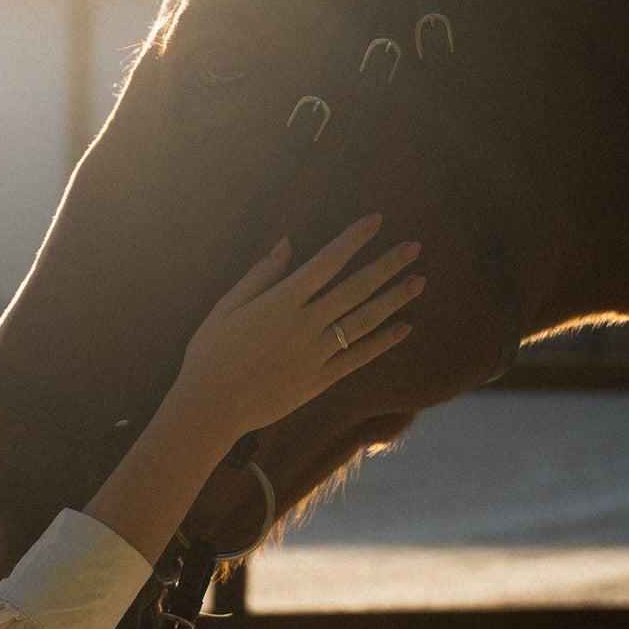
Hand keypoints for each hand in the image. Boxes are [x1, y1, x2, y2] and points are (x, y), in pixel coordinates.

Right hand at [177, 214, 423, 438]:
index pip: (327, 261)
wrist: (210, 407)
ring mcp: (314, 354)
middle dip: (387, 265)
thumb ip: (259, 274)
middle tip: (414, 247)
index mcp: (280, 302)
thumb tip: (286, 243)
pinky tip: (404, 327)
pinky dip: (382, 342)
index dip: (353, 239)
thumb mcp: (225, 307)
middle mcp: (303, 325)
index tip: (376, 220)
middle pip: (355, 289)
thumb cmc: (210, 354)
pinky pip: (358, 358)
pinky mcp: (318, 380)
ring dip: (394, 299)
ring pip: (364, 321)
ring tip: (419, 281)